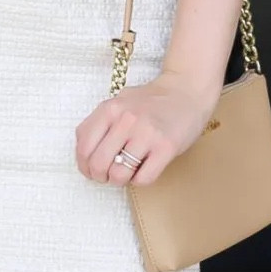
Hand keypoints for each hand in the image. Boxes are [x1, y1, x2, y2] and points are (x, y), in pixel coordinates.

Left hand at [75, 68, 215, 187]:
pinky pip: (143, 178)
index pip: (83, 147)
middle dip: (100, 176)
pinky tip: (144, 169)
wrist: (187, 91)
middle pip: (98, 164)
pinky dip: (140, 179)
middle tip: (108, 175)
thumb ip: (100, 122)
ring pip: (119, 174)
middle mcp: (126, 120)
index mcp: (110, 108)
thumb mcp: (119, 102)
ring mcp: (147, 133)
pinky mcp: (166, 147)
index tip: (91, 170)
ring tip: (127, 172)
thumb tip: (84, 152)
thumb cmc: (151, 101)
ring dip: (120, 180)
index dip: (84, 166)